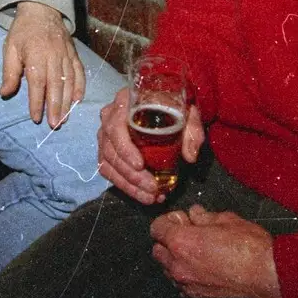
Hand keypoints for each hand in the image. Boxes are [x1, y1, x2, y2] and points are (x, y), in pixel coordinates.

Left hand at [0, 0, 84, 127]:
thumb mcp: (10, 48)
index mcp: (36, 55)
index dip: (37, 102)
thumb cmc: (23, 31)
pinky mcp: (74, 53)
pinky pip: (79, 72)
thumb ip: (9, 72)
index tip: (36, 117)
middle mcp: (53, 56)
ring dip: (67, 102)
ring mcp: (66, 55)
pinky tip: (77, 100)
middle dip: (55, 107)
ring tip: (64, 119)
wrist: (42, 9)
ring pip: (69, 81)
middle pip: (56, 85)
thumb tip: (4, 93)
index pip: (37, 83)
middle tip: (54, 125)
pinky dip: (80, 86)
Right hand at [98, 89, 203, 204]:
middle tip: (152, 188)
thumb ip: (192, 131)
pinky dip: (124, 185)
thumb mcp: (187, 112)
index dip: (124, 148)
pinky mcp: (108, 148)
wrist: (166, 101)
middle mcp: (110, 116)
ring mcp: (106, 133)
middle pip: (111, 150)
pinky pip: (108, 169)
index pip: (115, 127)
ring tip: (150, 197)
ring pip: (108, 163)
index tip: (140, 165)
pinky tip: (142, 194)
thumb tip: (190, 156)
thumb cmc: (174, 104)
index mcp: (125, 102)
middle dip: (131, 175)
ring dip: (128, 184)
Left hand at [150, 206, 282, 297]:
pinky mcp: (198, 296)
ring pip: (168, 268)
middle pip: (158, 250)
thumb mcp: (226, 220)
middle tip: (189, 234)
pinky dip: (187, 274)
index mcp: (181, 242)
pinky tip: (204, 267)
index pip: (156, 228)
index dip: (169, 220)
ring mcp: (187, 284)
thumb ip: (204, 216)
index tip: (182, 219)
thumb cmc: (250, 248)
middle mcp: (179, 265)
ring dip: (176, 258)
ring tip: (199, 251)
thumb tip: (195, 213)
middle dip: (169, 240)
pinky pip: (182, 283)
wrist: (268, 276)